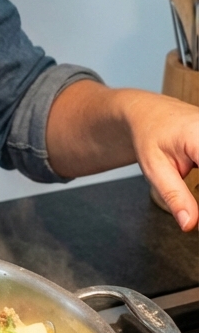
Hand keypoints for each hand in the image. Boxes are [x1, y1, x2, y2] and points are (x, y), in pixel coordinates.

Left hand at [47, 82, 198, 231]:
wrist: (139, 110)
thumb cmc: (144, 131)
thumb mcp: (154, 166)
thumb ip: (174, 195)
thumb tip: (188, 222)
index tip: (191, 191)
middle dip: (197, 183)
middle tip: (177, 175)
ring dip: (196, 176)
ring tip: (176, 169)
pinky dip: (197, 171)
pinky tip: (185, 167)